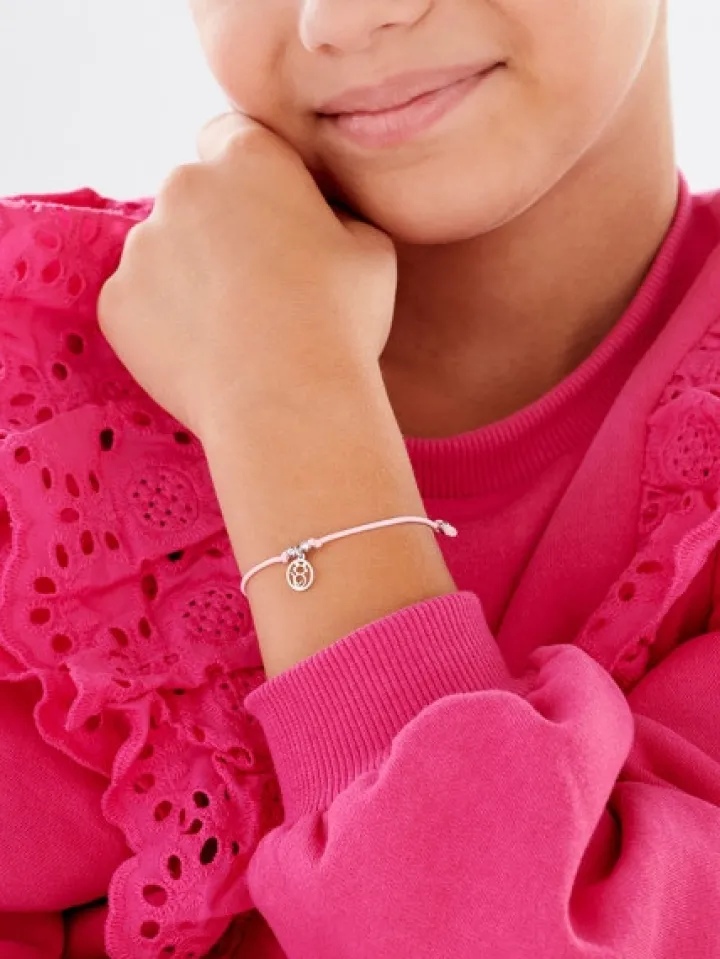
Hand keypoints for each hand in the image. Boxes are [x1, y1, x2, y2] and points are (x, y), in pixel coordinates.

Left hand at [97, 111, 397, 439]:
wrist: (288, 403)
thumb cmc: (341, 321)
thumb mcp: (370, 248)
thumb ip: (332, 213)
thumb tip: (314, 219)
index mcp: (247, 159)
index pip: (232, 136)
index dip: (252, 176)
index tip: (270, 216)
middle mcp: (183, 187)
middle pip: (194, 195)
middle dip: (218, 227)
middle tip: (257, 284)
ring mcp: (142, 246)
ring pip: (164, 251)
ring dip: (189, 276)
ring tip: (233, 329)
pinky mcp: (116, 302)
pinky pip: (140, 302)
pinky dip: (163, 321)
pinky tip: (206, 353)